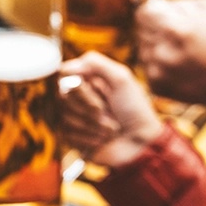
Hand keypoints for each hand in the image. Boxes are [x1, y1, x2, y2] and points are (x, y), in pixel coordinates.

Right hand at [61, 52, 163, 167]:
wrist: (141, 143)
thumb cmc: (134, 109)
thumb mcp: (121, 78)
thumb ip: (94, 63)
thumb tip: (66, 67)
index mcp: (88, 80)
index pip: (64, 75)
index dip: (77, 85)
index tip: (91, 89)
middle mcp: (78, 97)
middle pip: (63, 96)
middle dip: (90, 107)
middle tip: (109, 112)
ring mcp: (74, 117)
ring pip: (66, 117)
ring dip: (94, 124)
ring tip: (111, 128)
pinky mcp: (72, 138)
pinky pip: (68, 134)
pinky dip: (90, 138)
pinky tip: (103, 139)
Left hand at [136, 0, 205, 108]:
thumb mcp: (204, 8)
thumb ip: (174, 2)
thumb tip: (151, 3)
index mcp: (174, 29)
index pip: (142, 14)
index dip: (151, 14)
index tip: (161, 18)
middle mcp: (162, 51)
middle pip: (140, 31)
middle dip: (155, 30)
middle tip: (174, 37)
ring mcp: (157, 71)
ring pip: (142, 49)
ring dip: (155, 48)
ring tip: (177, 53)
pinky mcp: (155, 85)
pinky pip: (146, 67)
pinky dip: (157, 65)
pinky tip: (175, 67)